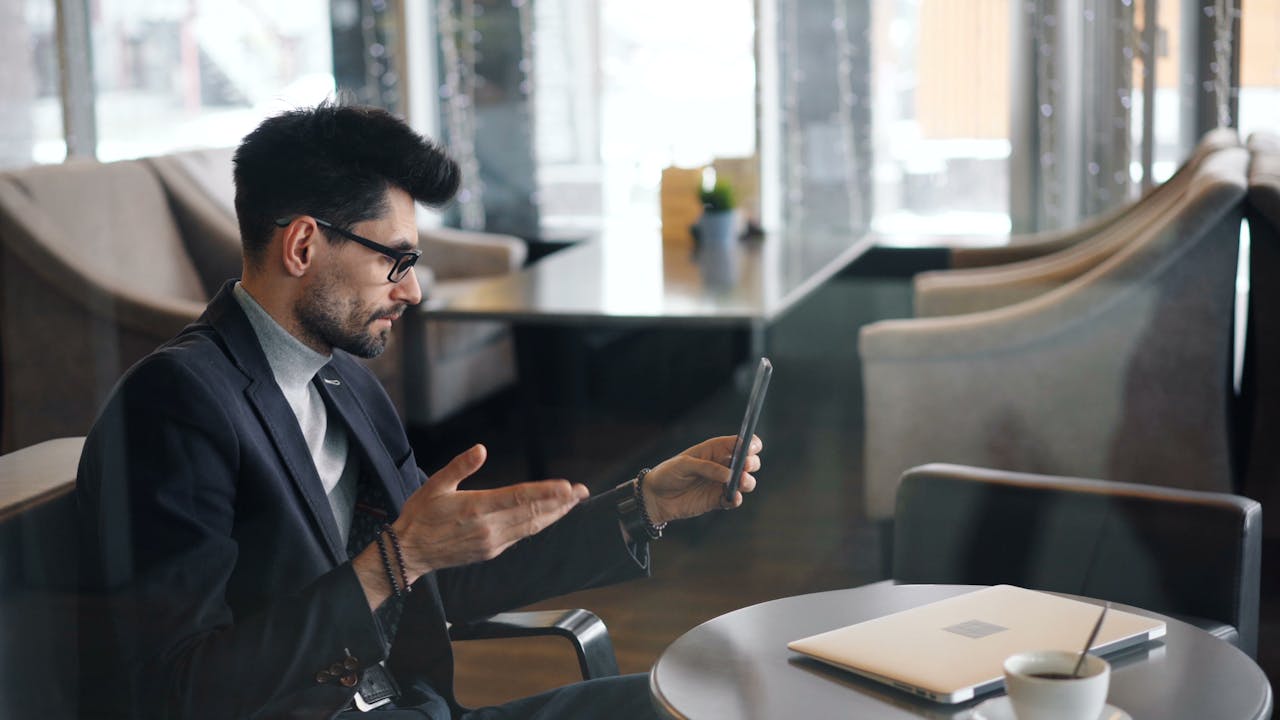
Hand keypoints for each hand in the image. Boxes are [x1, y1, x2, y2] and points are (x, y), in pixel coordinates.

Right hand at [374, 445, 587, 587]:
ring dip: (554, 514)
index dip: (546, 492)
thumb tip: (481, 449)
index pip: (520, 497)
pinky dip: (537, 525)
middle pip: (533, 513)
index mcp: (476, 507)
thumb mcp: (435, 485)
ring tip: (573, 503)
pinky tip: (547, 517)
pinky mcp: (491, 551)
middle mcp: (489, 527)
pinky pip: (521, 536)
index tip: (568, 487)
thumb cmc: (420, 516)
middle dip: (561, 502)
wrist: (409, 553)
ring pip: (531, 526)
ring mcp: (492, 542)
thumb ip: (460, 466)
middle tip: (582, 491)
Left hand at [641, 435, 761, 524]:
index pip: (738, 443)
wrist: (655, 497)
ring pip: (745, 481)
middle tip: (746, 466)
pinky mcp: (717, 500)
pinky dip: (736, 499)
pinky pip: (733, 500)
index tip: (753, 448)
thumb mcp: (684, 464)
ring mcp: (721, 483)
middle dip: (752, 463)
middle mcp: (722, 465)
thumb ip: (706, 467)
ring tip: (741, 482)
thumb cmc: (668, 474)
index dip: (750, 444)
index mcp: (714, 450)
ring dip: (748, 482)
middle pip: (748, 462)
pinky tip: (733, 498)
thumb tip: (728, 475)